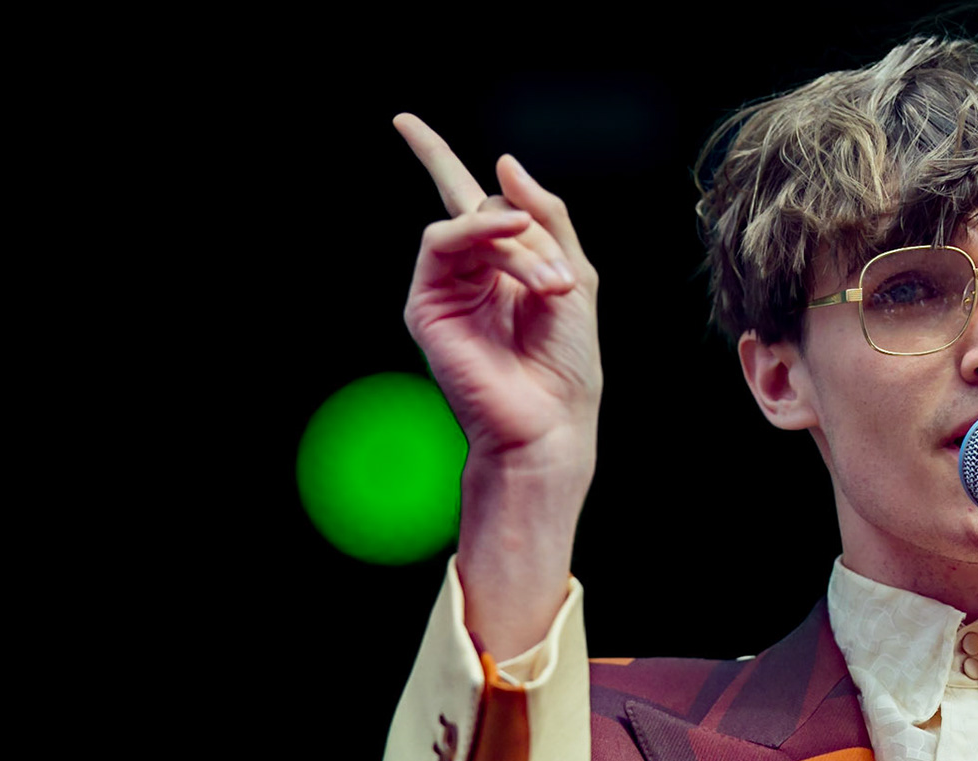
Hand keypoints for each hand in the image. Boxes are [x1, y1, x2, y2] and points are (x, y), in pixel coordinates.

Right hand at [394, 114, 601, 485]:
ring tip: (550, 290)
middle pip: (485, 211)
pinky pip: (440, 244)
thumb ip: (545, 217)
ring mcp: (444, 288)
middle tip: (561, 286)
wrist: (550, 421)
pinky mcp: (426, 306)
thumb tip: (502, 163)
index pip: (469, 203)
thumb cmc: (567, 364)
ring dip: (517, 248)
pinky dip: (477, 235)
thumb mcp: (574, 274)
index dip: (435, 157)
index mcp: (502, 267)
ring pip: (470, 225)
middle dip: (532, 237)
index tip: (403, 121)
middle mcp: (468, 274)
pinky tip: (512, 243)